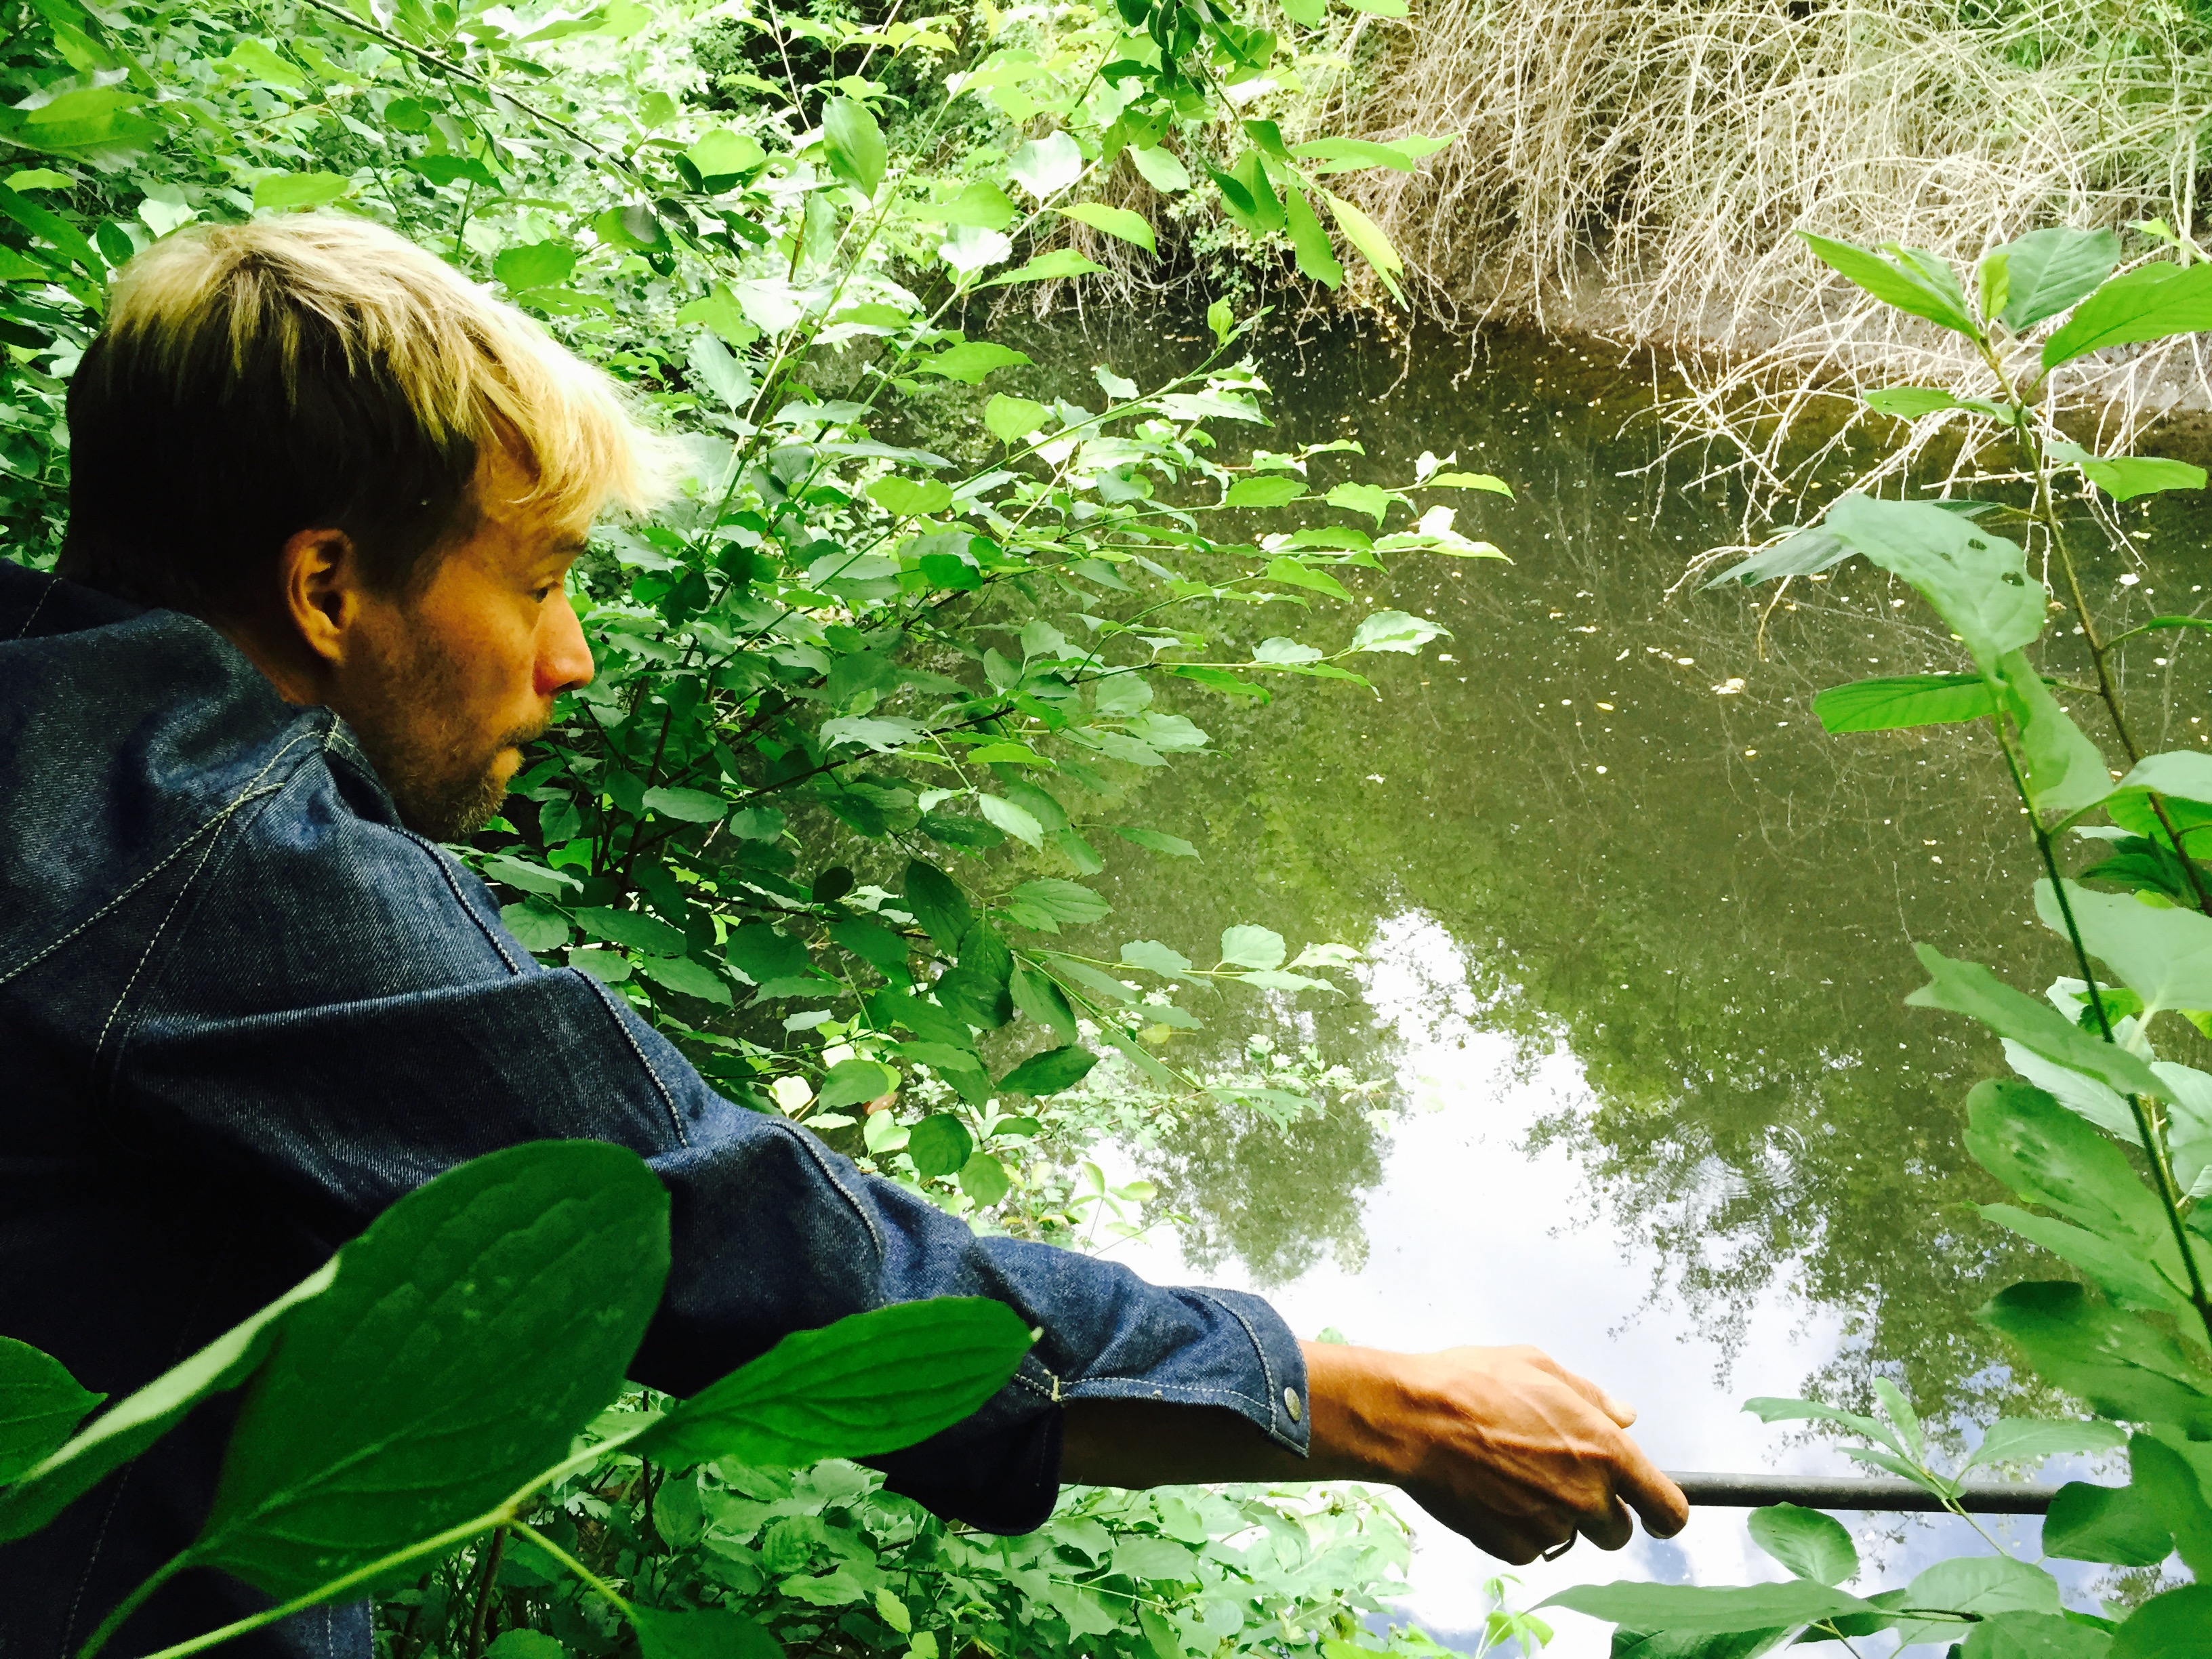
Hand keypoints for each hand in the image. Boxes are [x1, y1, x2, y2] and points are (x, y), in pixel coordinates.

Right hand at [1301, 1341, 1688, 1562]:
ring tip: (1512, 1475)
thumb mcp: (1539, 1367)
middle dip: (1598, 1511)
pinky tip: (1492, 1493)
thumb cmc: (1472, 1383)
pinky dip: (1518, 1529)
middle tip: (1559, 1477)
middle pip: (1616, 1532)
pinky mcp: (1511, 1546)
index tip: (1656, 1514)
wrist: (1414, 1419)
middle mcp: (1584, 1496)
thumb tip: (1625, 1417)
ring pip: (1569, 1537)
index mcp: (1604, 1450)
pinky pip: (1530, 1548)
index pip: (1667, 1508)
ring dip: (1553, 1516)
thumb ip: (1591, 1397)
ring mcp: (1548, 1525)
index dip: (1666, 1514)